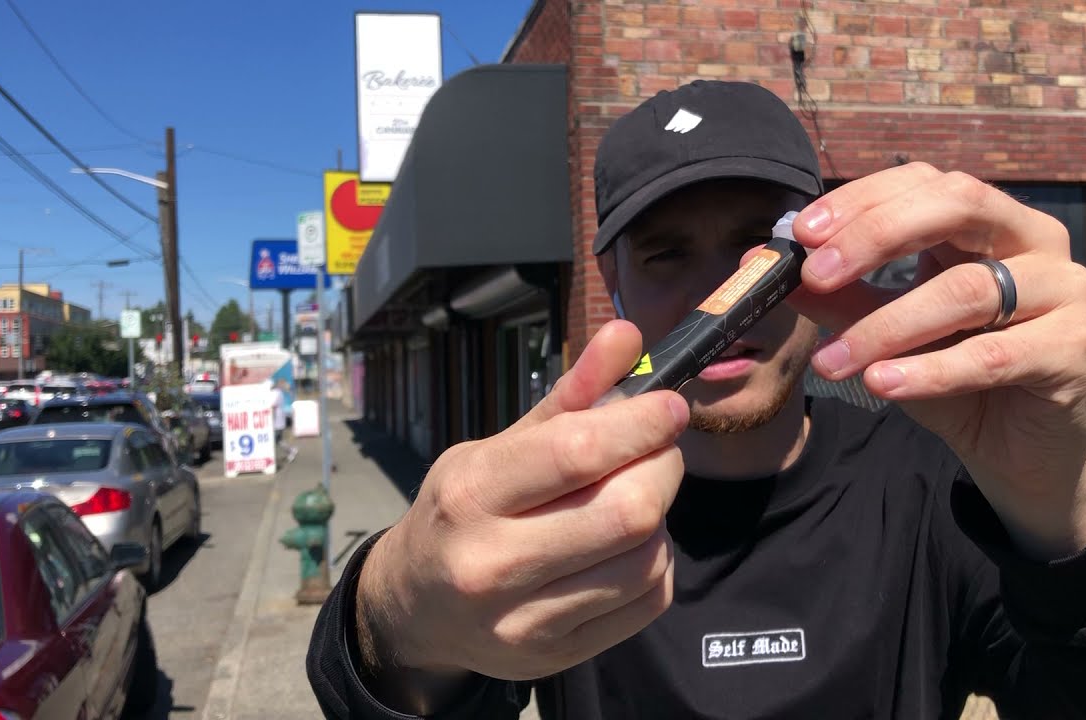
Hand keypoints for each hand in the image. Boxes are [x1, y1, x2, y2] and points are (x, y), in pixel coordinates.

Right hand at [356, 321, 688, 683]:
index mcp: (470, 495)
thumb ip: (568, 397)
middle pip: (627, 511)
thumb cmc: (463, 512)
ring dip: (661, 517)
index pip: (577, 452)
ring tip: (636, 496)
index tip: (670, 407)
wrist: (416, 609)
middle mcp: (491, 564)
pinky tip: (630, 545)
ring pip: (646, 559)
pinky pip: (649, 601)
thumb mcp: (495, 447)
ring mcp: (525, 621)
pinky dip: (657, 562)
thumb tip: (628, 336)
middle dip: (662, 467)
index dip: (640, 423)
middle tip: (659, 450)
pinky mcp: (558, 656)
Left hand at [785, 162, 1085, 556]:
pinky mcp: (1076, 350)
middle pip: (958, 205)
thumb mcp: (886, 334)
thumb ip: (838, 297)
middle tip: (816, 274)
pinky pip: (995, 355)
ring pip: (966, 291)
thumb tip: (768, 265)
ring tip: (832, 362)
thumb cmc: (956, 381)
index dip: (863, 201)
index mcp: (990, 223)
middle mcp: (1036, 241)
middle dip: (876, 235)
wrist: (1019, 455)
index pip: (925, 182)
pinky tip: (883, 384)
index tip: (803, 233)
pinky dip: (931, 371)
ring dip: (887, 326)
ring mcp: (1067, 290)